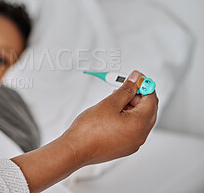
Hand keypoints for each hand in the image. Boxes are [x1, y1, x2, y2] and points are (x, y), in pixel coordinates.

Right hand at [12, 70, 158, 192]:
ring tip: (115, 98)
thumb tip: (136, 80)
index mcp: (139, 124)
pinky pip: (131, 129)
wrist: (76, 149)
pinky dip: (126, 117)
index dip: (144, 85)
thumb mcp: (109, 103)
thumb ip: (126, 90)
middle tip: (126, 86)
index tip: (136, 78)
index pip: (151, 99)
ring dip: (131, 106)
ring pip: (139, 119)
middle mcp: (140, 136)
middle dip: (138, 95)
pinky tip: (113, 112)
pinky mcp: (124, 147)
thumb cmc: (89, 130)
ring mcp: (133, 143)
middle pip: (148, 110)